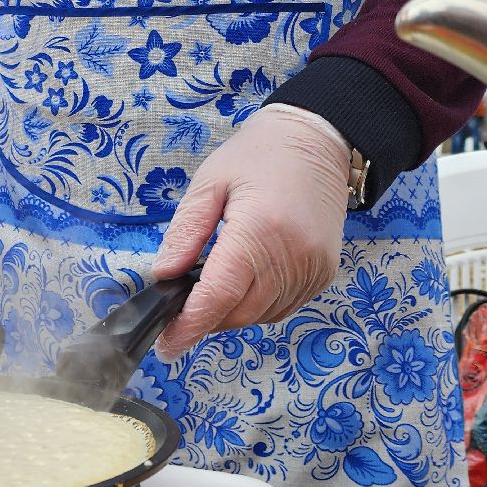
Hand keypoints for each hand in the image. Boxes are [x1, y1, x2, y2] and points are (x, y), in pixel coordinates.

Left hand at [151, 105, 350, 361]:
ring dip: (230, 313)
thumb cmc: (261, 154)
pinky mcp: (323, 274)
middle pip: (240, 312)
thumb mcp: (210, 182)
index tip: (167, 345)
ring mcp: (313, 268)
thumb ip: (185, 232)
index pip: (220, 294)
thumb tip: (164, 275)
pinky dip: (255, 306)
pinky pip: (282, 307)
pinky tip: (242, 284)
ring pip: (260, 316)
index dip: (191, 325)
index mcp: (260, 229)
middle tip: (179, 311)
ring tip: (210, 288)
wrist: (319, 140)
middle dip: (205, 319)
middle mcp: (293, 256)